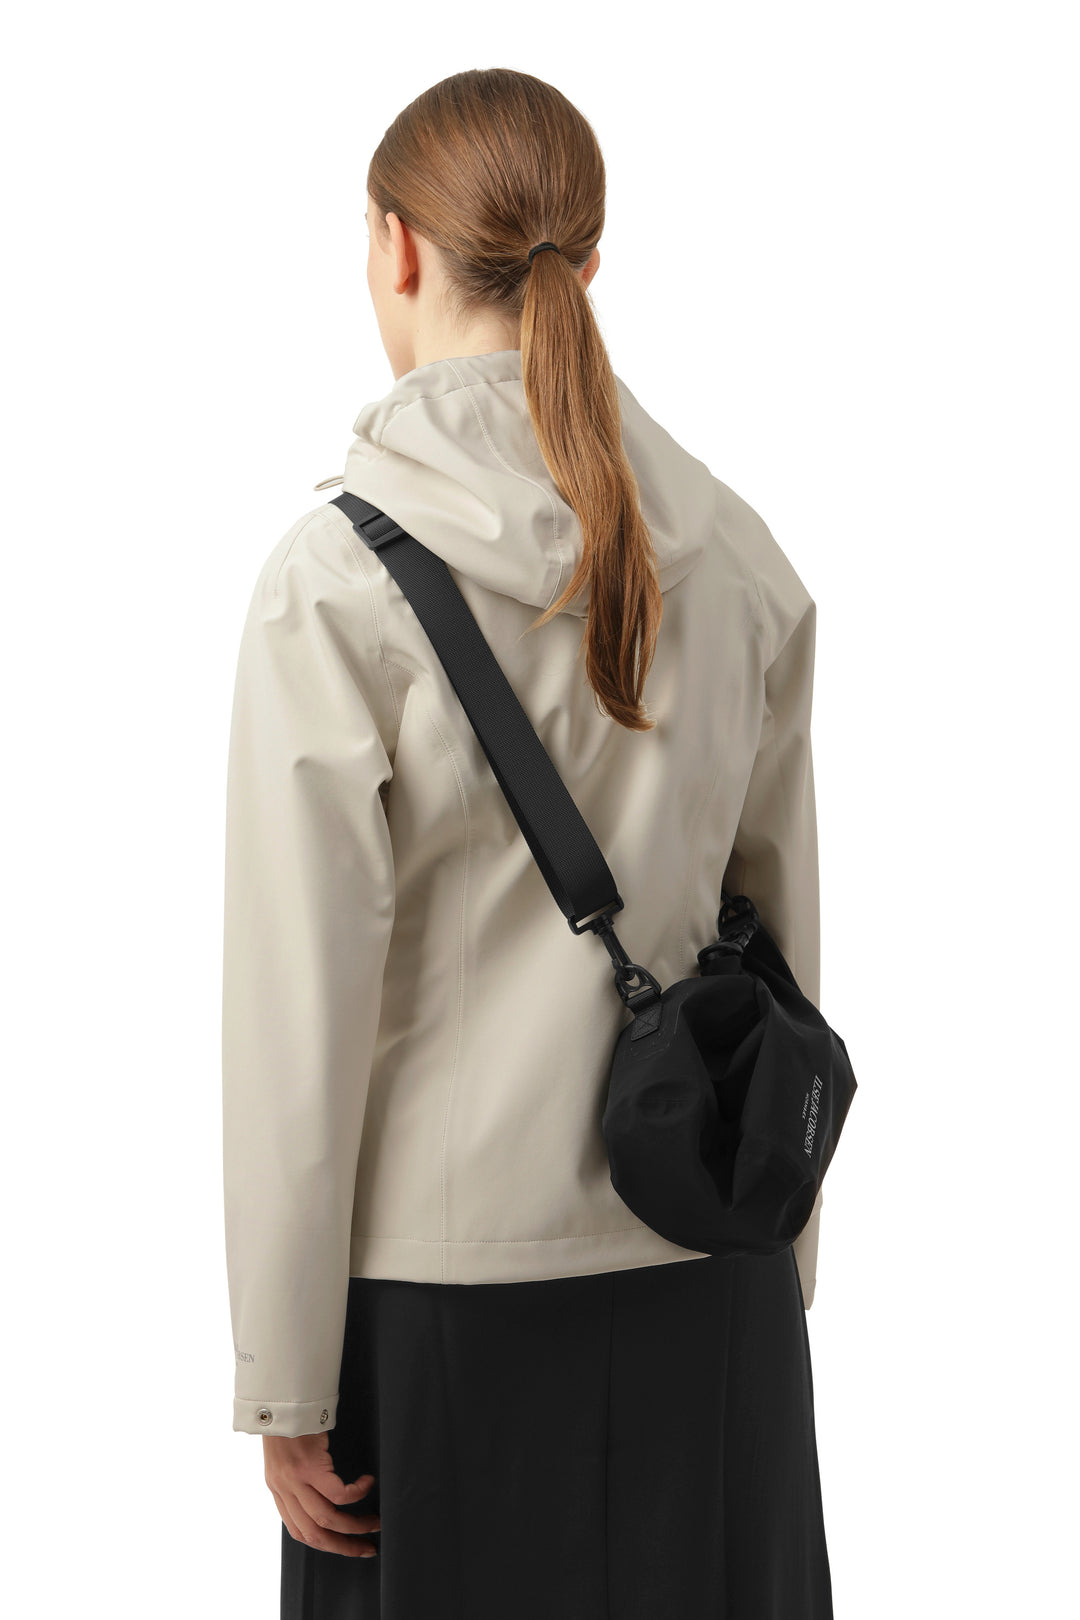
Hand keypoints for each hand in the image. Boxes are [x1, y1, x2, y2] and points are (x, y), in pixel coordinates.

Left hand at [263, 1432, 379, 1557]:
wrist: (279, 1398)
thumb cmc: (288, 1422)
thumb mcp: (286, 1457)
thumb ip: (298, 1479)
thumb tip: (322, 1497)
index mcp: (278, 1491)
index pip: (299, 1532)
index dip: (325, 1544)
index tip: (346, 1547)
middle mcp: (284, 1490)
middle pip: (314, 1534)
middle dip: (344, 1546)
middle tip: (366, 1548)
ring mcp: (295, 1480)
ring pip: (328, 1519)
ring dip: (355, 1525)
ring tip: (374, 1520)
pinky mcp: (308, 1467)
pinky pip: (338, 1493)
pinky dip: (356, 1493)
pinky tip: (367, 1482)